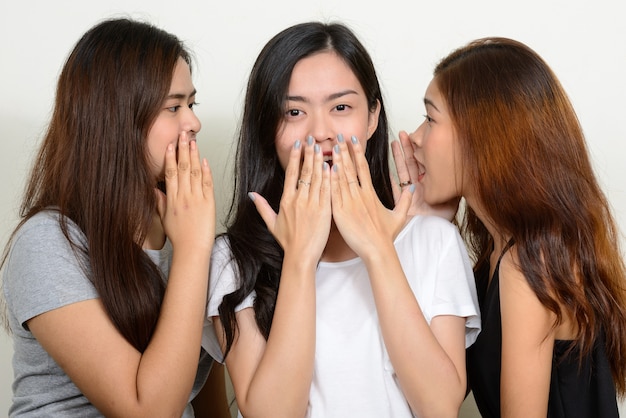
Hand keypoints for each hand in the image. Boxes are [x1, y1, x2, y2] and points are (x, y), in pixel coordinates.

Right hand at [156, 131, 214, 250]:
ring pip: (195, 172)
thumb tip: (154, 190)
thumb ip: (160, 202)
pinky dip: (206, 171)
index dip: (170, 158)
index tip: (169, 146)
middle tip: (183, 135)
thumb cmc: (179, 236)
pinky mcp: (209, 203)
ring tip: (193, 142)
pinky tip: (205, 160)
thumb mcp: (165, 219)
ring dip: (194, 156)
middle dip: (183, 150)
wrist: (192, 249)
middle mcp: (184, 196)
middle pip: (183, 168)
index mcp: (172, 200)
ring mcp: (197, 199)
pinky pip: (207, 184)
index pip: (170, 174)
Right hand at [250, 137, 330, 262]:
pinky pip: (327, 191)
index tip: (298, 145)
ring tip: (322, 147)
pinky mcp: (324, 211)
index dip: (295, 158)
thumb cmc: (289, 242)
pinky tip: (332, 166)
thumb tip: (252, 195)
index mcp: (286, 201)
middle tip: (312, 140)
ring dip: (320, 162)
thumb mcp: (272, 223)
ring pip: (317, 179)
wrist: (301, 256)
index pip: (290, 173)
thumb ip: (262, 207)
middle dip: (309, 154)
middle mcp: (298, 200)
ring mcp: (312, 205)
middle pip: (305, 172)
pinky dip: (330, 178)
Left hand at [330, 135, 412, 258]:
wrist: (377, 250)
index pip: (363, 167)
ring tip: (330, 147)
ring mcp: (349, 203)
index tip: (352, 140)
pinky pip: (333, 193)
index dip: (357, 152)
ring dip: (336, 161)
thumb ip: (405, 200)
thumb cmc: (386, 236)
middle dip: (344, 151)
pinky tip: (325, 169)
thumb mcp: (399, 216)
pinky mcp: (340, 213)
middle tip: (338, 136)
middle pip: (351, 168)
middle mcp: (360, 195)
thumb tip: (412, 188)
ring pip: (341, 178)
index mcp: (371, 194)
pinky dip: (329, 181)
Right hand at [392, 131, 458, 221]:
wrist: (430, 235)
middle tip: (404, 133)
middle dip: (408, 147)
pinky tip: (388, 169)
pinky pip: (395, 189)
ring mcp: (409, 194)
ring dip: (399, 156)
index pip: (426, 162)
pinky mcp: (400, 203)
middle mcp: (420, 187)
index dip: (422, 149)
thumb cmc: (441, 222)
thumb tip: (462, 171)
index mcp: (431, 184)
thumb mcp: (452, 200)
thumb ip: (453, 186)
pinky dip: (392, 179)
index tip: (420, 136)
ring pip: (403, 170)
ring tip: (394, 142)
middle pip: (412, 163)